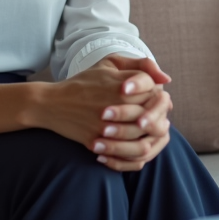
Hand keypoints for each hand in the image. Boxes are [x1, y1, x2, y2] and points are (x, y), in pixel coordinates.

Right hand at [89, 55, 173, 171]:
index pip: (156, 94)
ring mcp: (106, 125)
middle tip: (155, 124)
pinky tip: (131, 150)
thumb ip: (141, 66)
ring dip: (148, 140)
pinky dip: (132, 156)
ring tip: (146, 137)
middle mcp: (116, 104)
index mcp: (123, 84)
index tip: (155, 103)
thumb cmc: (85, 82)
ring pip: (142, 140)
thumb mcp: (110, 63)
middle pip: (153, 118)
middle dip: (157, 122)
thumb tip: (166, 79)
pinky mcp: (97, 141)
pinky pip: (124, 155)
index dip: (160, 101)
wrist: (52, 103)